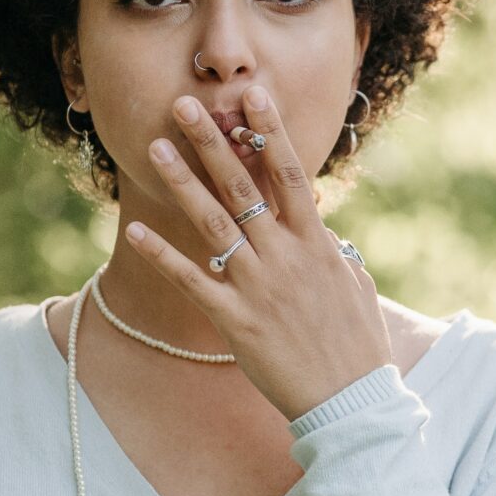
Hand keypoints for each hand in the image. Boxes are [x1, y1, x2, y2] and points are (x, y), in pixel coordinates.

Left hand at [123, 85, 396, 420]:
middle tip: (186, 104)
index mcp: (317, 243)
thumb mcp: (358, 287)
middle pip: (244, 186)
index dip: (270, 132)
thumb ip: (337, 255)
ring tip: (156, 147)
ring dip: (184, 183)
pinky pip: (192, 280)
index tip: (253, 96)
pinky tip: (137, 229)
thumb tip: (328, 236)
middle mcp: (285, 256)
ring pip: (214, 223)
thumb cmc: (359, 346)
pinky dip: (163, 255)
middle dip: (213, 142)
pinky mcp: (235, 320)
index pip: (291, 173)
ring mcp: (258, 286)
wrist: (350, 400)